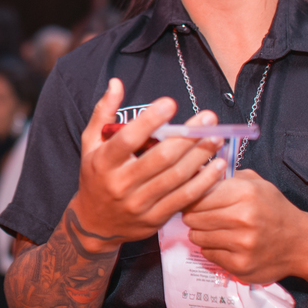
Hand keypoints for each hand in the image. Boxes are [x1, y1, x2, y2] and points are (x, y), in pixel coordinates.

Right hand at [72, 78, 226, 251]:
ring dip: (200, 156)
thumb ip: (103, 112)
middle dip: (188, 136)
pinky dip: (203, 181)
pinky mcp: (155, 219)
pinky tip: (217, 165)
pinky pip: (184, 198)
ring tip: (217, 137)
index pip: (128, 139)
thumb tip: (117, 83)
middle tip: (208, 118)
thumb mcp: (90, 144)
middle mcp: (121, 184)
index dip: (150, 120)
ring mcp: (139, 204)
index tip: (170, 103)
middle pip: (161, 158)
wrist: (94, 225)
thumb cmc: (95, 177)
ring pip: (177, 177)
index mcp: (104, 162)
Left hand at [181, 169, 307, 284]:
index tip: (195, 199)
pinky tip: (226, 244)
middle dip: (193, 216)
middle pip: (192, 217)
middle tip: (203, 216)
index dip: (193, 197)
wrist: (300, 243)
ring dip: (202, 233)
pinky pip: (207, 254)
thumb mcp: (257, 184)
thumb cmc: (274, 210)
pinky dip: (212, 249)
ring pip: (196, 237)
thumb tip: (195, 173)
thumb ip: (226, 177)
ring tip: (216, 230)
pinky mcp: (239, 265)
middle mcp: (243, 218)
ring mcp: (241, 244)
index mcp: (245, 193)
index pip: (198, 194)